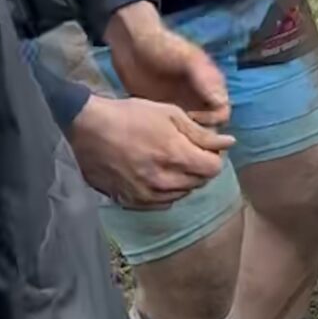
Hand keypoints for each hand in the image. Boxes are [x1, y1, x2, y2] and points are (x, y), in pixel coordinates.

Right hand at [67, 97, 232, 209]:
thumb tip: (229, 143)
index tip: (206, 147)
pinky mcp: (130, 201)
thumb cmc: (130, 115)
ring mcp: (145, 194)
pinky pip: (160, 203)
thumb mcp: (171, 114)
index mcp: (176, 156)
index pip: (214, 168)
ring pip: (181, 194)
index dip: (214, 156)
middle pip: (199, 182)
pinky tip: (158, 176)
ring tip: (171, 162)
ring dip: (184, 180)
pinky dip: (166, 192)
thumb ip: (202, 133)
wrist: (88, 129)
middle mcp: (163, 180)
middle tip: (188, 152)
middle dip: (200, 167)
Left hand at [105, 1, 228, 123]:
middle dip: (198, 133)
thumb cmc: (165, 48)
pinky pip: (169, 127)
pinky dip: (165, 132)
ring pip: (189, 129)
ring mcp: (179, 105)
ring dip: (182, 135)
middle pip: (208, 125)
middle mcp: (198, 98)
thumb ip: (205, 79)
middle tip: (178, 132)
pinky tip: (153, 131)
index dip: (212, 120)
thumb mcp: (188, 60)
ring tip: (165, 133)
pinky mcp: (160, 110)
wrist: (132, 44)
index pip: (222, 112)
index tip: (191, 117)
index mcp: (211, 86)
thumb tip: (222, 102)